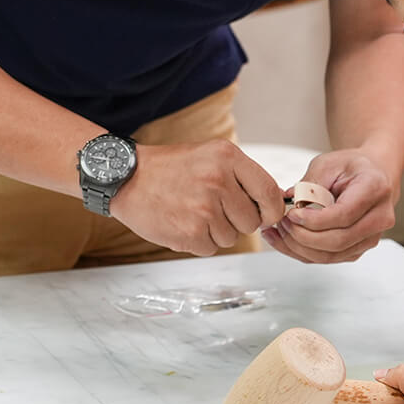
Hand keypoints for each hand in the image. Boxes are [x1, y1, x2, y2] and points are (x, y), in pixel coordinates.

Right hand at [108, 141, 284, 255]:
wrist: (127, 178)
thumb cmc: (173, 168)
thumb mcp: (212, 155)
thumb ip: (244, 177)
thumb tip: (276, 205)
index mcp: (228, 157)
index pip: (269, 194)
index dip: (271, 210)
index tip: (264, 214)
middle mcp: (218, 181)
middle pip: (252, 221)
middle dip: (237, 220)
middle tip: (212, 207)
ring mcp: (204, 209)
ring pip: (231, 237)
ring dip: (216, 231)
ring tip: (193, 211)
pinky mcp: (189, 233)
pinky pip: (211, 248)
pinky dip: (199, 241)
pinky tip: (183, 222)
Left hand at [262, 148, 394, 263]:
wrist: (372, 176)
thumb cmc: (352, 168)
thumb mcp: (328, 163)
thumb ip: (309, 183)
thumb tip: (288, 202)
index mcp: (374, 189)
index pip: (343, 215)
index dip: (314, 220)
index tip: (292, 214)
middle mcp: (379, 217)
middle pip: (338, 241)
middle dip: (303, 236)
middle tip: (283, 223)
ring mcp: (370, 237)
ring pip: (332, 255)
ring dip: (300, 248)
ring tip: (280, 231)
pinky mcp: (358, 249)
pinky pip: (328, 258)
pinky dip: (303, 253)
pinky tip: (285, 240)